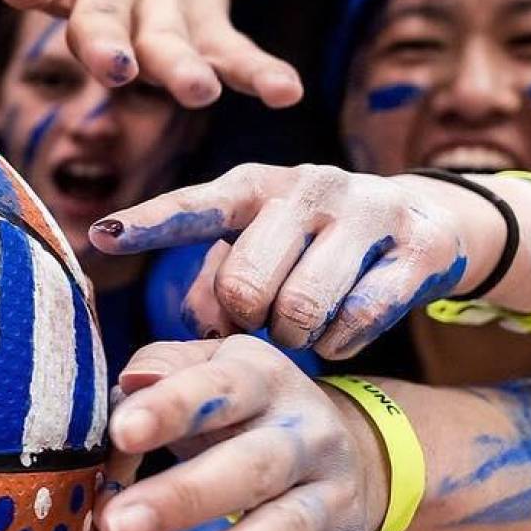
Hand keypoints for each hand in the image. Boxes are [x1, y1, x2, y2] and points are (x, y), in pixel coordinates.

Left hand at [90, 162, 485, 355]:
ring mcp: (366, 212)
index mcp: (253, 186)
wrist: (429, 223)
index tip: (101, 236)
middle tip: (262, 320)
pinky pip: (357, 323)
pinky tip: (344, 329)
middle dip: (246, 321)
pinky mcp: (419, 247)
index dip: (146, 224)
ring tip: (303, 326)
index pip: (192, 208)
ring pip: (301, 312)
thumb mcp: (261, 252)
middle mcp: (307, 187)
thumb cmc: (314, 248)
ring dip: (296, 339)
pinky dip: (342, 344)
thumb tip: (193, 332)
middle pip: (244, 287)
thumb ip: (214, 286)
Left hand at [98, 339, 386, 530]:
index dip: (172, 408)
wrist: (353, 447)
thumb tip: (127, 384)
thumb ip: (162, 373)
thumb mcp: (208, 370)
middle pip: (250, 468)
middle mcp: (307, 438)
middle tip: (114, 529)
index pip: (219, 387)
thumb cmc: (238, 407)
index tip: (121, 431)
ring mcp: (330, 505)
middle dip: (183, 499)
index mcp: (263, 379)